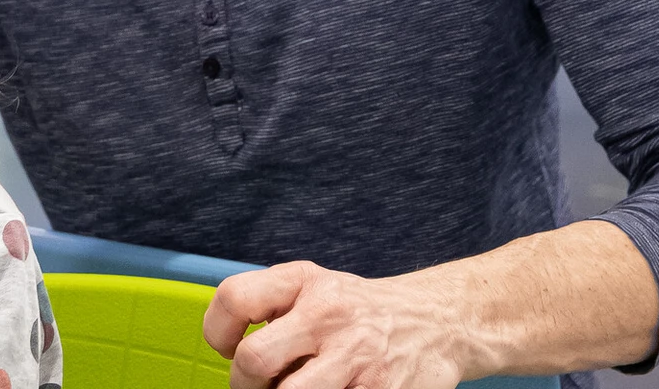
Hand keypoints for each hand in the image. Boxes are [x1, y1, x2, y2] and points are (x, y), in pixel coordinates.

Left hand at [202, 261, 483, 388]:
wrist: (440, 321)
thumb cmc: (362, 312)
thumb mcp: (316, 288)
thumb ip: (272, 308)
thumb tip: (230, 354)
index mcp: (304, 281)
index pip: (235, 298)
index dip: (218, 333)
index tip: (229, 349)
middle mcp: (328, 314)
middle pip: (253, 359)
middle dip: (245, 385)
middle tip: (259, 387)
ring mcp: (356, 356)